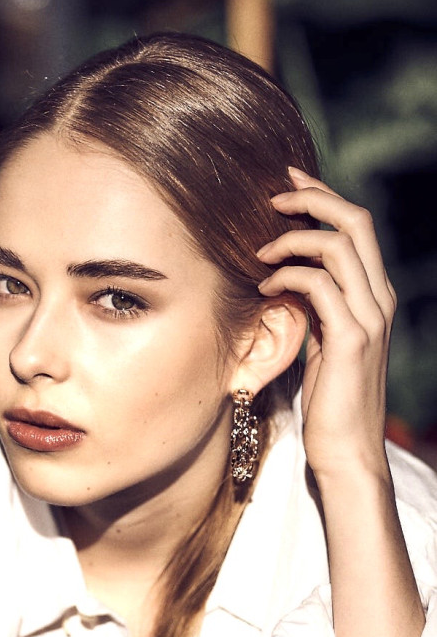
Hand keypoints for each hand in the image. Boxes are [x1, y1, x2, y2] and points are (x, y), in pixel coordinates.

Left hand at [255, 167, 396, 483]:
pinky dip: (287, 277)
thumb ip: (315, 308)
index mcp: (373, 296)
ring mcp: (369, 317)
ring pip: (338, 245)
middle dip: (311, 199)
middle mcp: (378, 299)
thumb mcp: (321, 344)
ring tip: (259, 253)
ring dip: (291, 240)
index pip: (357, 228)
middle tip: (271, 198)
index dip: (323, 198)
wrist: (346, 452)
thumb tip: (285, 279)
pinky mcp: (351, 339)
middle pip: (354, 221)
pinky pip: (319, 285)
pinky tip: (264, 288)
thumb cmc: (327, 404)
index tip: (286, 184)